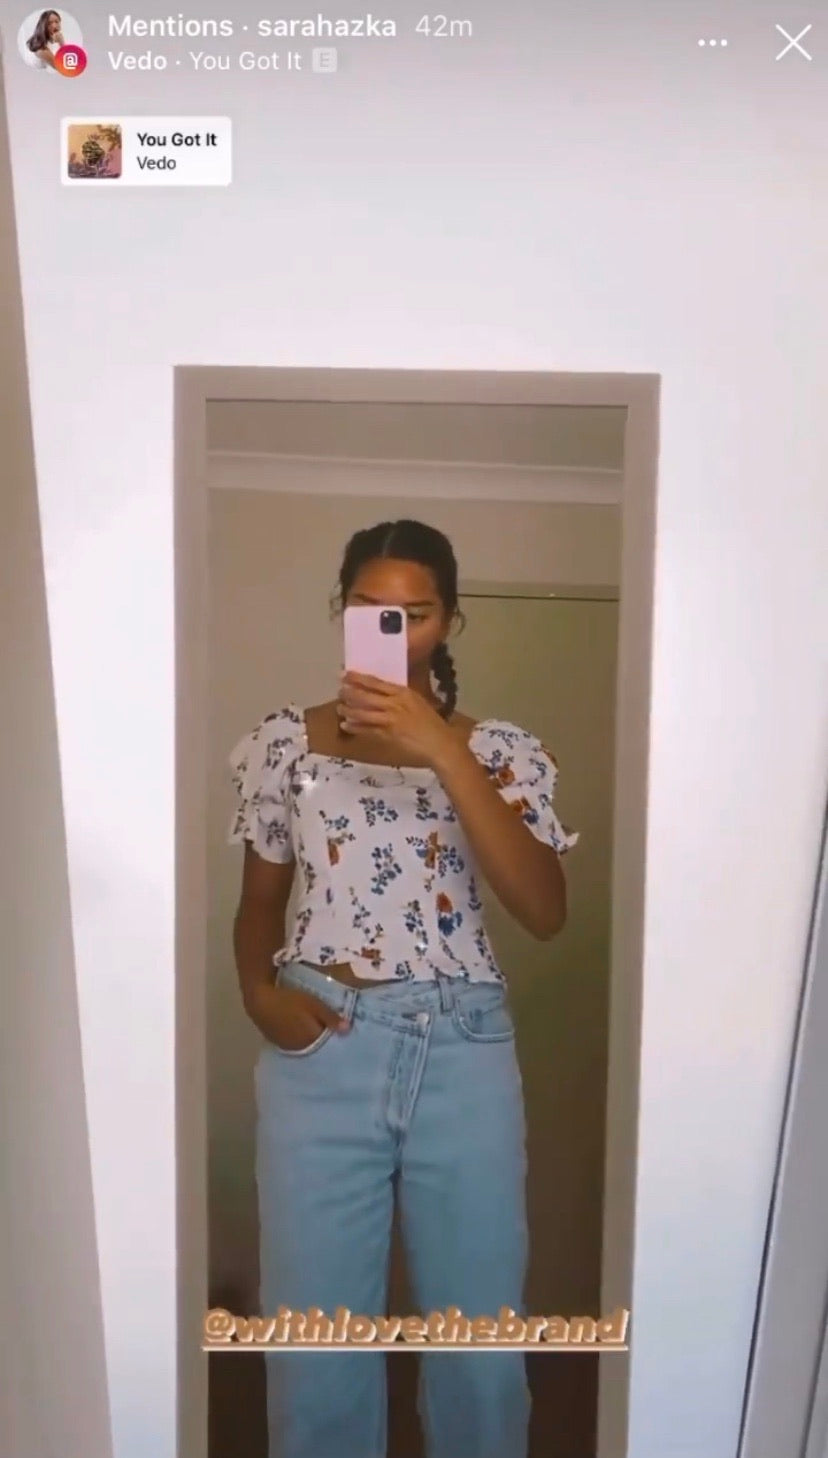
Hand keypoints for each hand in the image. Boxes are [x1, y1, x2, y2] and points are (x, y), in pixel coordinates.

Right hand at [246, 983, 348, 1051]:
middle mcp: (301, 1048)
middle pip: (318, 1046)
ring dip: (312, 1039)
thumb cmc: (290, 1001)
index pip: (330, 1043)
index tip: (344, 1032)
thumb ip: (330, 1018)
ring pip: (306, 1045)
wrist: (260, 1002)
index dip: (337, 1037)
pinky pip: (295, 1043)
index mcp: (312, 1040)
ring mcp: (288, 1046)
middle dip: (325, 1039)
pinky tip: (300, 1029)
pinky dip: (300, 1038)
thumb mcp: (314, 1004)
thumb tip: (348, 1030)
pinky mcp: (278, 1042)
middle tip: (331, 1028)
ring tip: (316, 1028)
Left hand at [337, 672, 460, 769]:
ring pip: (362, 712)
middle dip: (349, 692)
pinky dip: (354, 727)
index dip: (358, 678)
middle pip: (366, 695)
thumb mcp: (416, 702)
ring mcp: (390, 719)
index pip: (376, 682)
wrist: (439, 743)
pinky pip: (366, 729)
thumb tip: (380, 692)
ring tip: (339, 708)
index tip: (346, 674)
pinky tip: (345, 725)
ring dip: (348, 710)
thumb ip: (399, 696)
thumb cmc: (431, 722)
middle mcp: (395, 703)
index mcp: (403, 692)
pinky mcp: (387, 734)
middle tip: (340, 690)